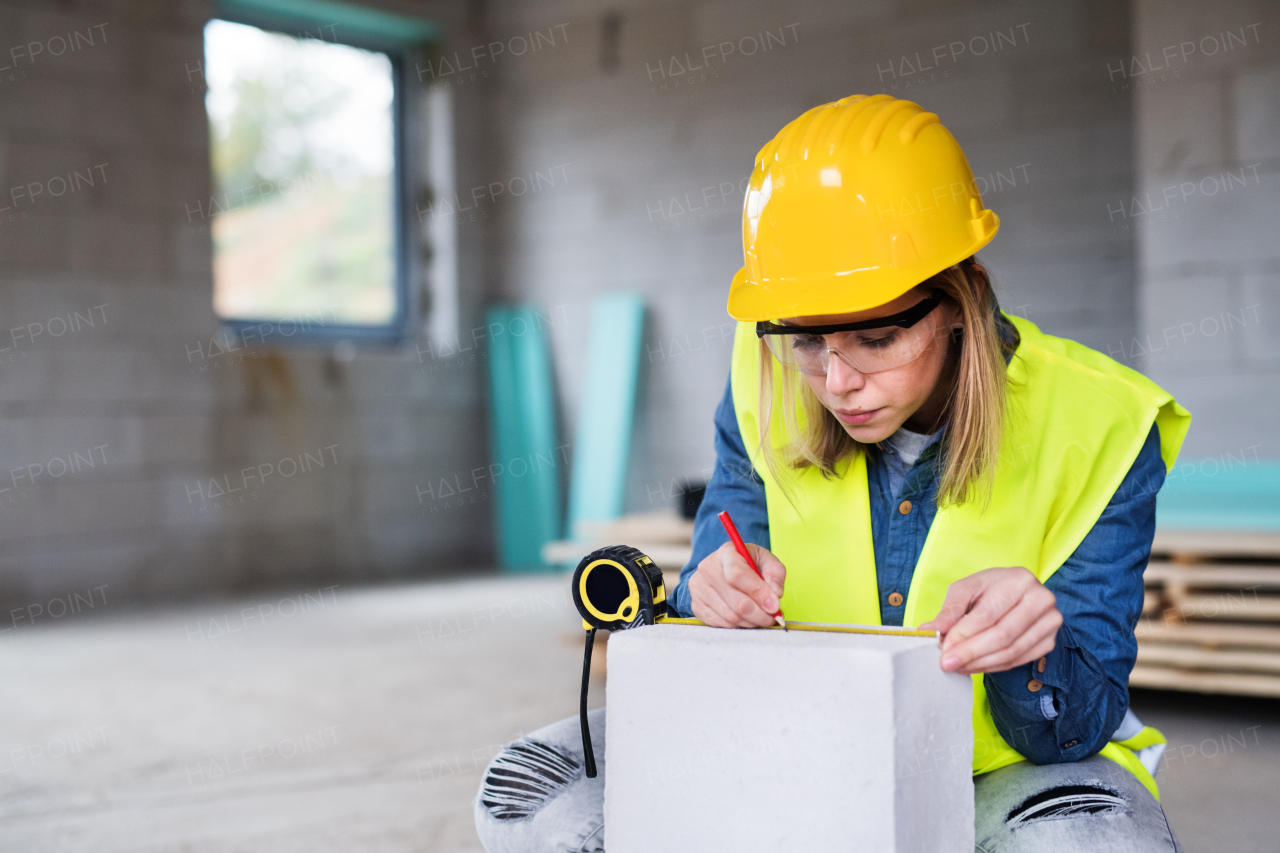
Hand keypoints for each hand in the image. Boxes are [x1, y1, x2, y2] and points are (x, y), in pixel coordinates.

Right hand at [689, 541, 785, 627]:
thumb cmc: (747, 564)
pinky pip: (722, 624)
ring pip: (731, 616)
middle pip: (737, 602)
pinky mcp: (696, 605)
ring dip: (751, 622)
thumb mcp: (765, 560)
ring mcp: (699, 588)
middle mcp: (708, 569)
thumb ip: (775, 574)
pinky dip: (738, 626)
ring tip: (760, 616)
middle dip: (761, 615)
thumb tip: (775, 596)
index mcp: (726, 553)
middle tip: (773, 617)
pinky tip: (745, 618)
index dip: (759, 593)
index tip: (775, 606)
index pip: (738, 575)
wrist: (722, 569)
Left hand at [918, 567, 1061, 674]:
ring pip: (1011, 651)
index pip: (988, 614)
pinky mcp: (1049, 640)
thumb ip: (949, 610)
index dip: (964, 635)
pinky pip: (1019, 659)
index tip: (943, 649)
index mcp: (1019, 580)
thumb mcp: (966, 589)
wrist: (1018, 592)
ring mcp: (1050, 622)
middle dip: (971, 653)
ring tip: (957, 667)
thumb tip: (929, 631)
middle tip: (947, 664)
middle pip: (1002, 635)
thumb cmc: (990, 588)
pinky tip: (975, 667)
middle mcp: (1041, 599)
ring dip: (981, 664)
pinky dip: (994, 667)